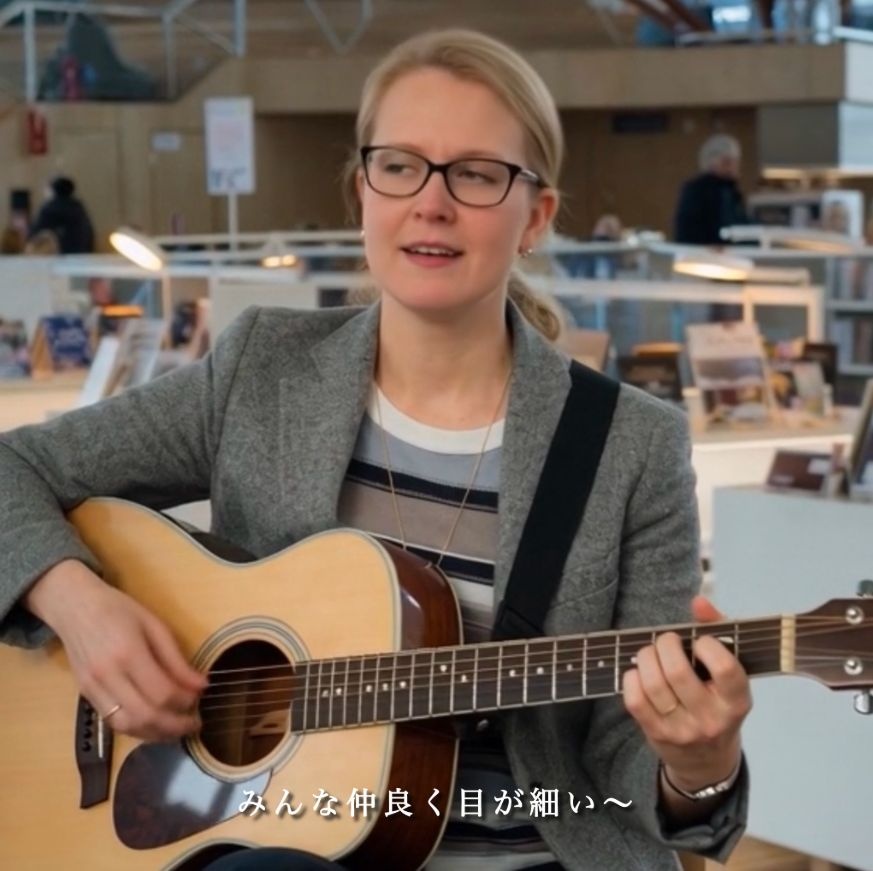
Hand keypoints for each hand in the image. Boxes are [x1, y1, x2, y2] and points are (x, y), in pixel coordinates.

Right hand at [25, 560, 206, 741]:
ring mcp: (92, 689)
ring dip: (155, 734)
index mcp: (128, 653)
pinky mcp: (85, 695)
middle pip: (144, 716)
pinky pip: (112, 722)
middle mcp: (107, 676)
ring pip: (126, 726)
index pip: (161, 692)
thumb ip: (177, 660)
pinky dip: (136, 728)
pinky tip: (154, 723)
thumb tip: (201, 685)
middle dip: (175, 726)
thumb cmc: (119, 610)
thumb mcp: (155, 626)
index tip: (202, 697)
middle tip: (195, 723)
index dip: (186, 701)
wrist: (75, 607)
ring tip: (178, 729)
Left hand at [622, 595, 751, 791]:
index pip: (724, 669)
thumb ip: (717, 630)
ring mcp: (682, 730)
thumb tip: (698, 601)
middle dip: (666, 645)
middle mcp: (711, 720)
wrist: (707, 761)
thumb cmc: (717, 700)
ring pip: (653, 684)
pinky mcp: (656, 734)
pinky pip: (634, 700)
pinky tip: (639, 672)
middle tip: (667, 641)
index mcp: (737, 702)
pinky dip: (632, 677)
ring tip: (651, 653)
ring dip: (646, 657)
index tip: (701, 641)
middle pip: (678, 672)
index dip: (707, 645)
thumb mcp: (728, 671)